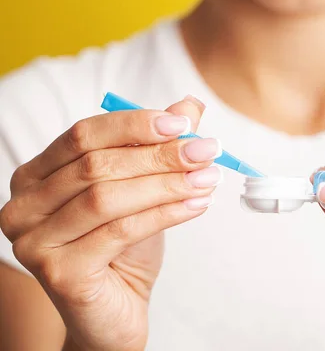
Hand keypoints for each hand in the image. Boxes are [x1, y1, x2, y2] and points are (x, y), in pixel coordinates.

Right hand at [0, 96, 221, 350]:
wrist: (116, 310)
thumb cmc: (124, 248)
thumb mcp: (143, 189)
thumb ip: (158, 147)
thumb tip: (190, 106)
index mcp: (37, 176)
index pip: (83, 135)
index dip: (134, 125)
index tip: (184, 124)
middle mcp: (24, 205)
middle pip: (97, 165)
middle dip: (159, 155)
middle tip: (206, 150)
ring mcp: (34, 241)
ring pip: (108, 197)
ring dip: (166, 183)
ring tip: (208, 178)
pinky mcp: (57, 272)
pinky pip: (119, 231)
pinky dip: (165, 214)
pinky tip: (196, 206)